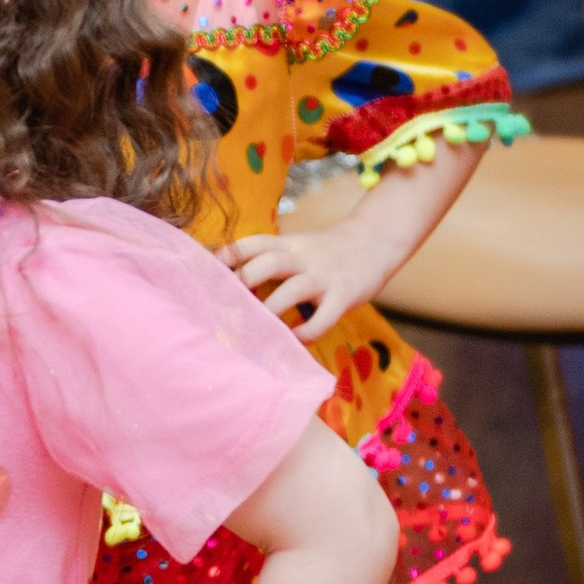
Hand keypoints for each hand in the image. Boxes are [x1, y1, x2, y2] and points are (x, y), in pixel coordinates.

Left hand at [224, 215, 390, 342]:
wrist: (376, 244)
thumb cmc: (325, 254)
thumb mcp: (297, 248)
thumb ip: (270, 261)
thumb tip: (229, 283)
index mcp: (289, 244)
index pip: (255, 243)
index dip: (230, 255)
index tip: (207, 272)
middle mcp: (305, 257)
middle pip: (270, 261)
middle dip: (245, 280)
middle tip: (227, 305)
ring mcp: (325, 276)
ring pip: (294, 289)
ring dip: (271, 310)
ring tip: (255, 328)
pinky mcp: (344, 296)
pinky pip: (322, 318)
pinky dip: (304, 333)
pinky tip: (291, 340)